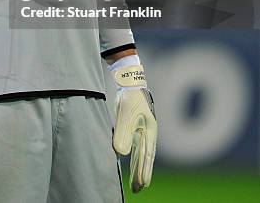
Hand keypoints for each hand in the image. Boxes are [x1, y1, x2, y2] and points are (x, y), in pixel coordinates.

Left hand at [109, 58, 156, 192]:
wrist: (129, 81)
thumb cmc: (130, 97)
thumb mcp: (125, 114)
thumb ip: (122, 133)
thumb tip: (120, 154)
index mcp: (149, 131)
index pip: (146, 155)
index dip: (145, 170)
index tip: (143, 185)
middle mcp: (147, 132)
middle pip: (145, 157)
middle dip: (142, 173)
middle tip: (139, 189)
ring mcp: (141, 129)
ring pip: (140, 153)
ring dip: (138, 167)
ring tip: (136, 182)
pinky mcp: (134, 125)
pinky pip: (134, 145)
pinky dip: (133, 156)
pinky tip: (129, 162)